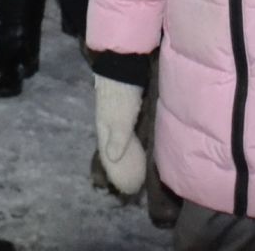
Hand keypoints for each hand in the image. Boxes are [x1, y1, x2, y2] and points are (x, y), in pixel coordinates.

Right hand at [93, 76, 146, 195]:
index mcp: (104, 131)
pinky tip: (149, 146)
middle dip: (125, 165)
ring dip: (133, 154)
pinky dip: (139, 141)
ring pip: (127, 141)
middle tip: (138, 183)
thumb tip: (112, 159)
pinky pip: (134, 131)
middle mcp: (111, 127)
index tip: (126, 188)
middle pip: (117, 151)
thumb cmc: (121, 94)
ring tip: (147, 169)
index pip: (108, 158)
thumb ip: (118, 137)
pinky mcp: (131, 111)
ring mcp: (121, 119)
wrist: (125, 65)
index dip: (115, 172)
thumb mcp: (119, 117)